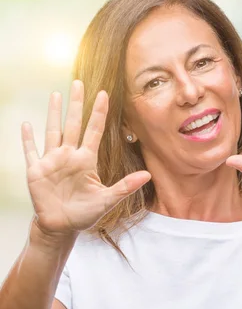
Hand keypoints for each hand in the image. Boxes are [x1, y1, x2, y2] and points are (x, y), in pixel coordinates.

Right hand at [22, 80, 150, 237]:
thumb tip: (148, 175)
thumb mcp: (107, 200)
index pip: (93, 130)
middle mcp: (69, 156)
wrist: (62, 226)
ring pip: (52, 131)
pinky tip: (27, 124)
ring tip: (55, 94)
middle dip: (76, 104)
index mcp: (86, 160)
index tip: (103, 94)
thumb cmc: (85, 213)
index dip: (98, 113)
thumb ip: (125, 186)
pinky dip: (28, 139)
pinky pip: (30, 152)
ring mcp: (52, 161)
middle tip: (78, 82)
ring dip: (53, 113)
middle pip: (73, 124)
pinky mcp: (36, 171)